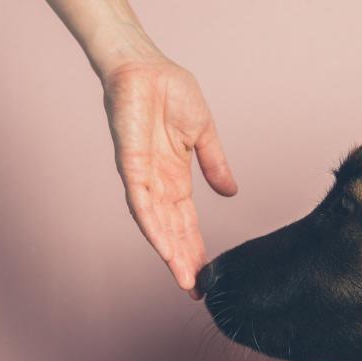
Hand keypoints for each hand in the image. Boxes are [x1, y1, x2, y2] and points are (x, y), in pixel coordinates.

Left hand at [101, 58, 237, 298]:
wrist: (145, 65)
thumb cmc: (170, 91)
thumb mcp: (204, 133)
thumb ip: (215, 165)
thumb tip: (231, 193)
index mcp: (175, 178)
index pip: (186, 222)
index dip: (195, 249)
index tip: (207, 275)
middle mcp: (157, 184)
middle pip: (172, 232)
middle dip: (184, 262)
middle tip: (196, 292)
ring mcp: (142, 176)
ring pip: (156, 225)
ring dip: (170, 254)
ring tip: (185, 280)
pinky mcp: (130, 164)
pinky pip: (140, 203)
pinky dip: (152, 227)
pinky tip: (163, 249)